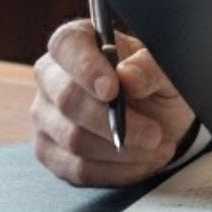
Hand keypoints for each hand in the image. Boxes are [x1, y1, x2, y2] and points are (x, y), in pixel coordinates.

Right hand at [31, 17, 197, 186]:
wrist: (159, 119)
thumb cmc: (155, 84)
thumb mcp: (166, 70)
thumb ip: (150, 68)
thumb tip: (128, 76)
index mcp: (77, 42)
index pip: (67, 46)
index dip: (87, 68)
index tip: (113, 89)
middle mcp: (52, 77)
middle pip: (67, 99)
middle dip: (112, 120)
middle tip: (153, 133)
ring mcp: (46, 116)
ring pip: (73, 139)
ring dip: (121, 150)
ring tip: (158, 146)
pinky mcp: (50, 152)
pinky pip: (77, 168)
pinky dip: (116, 170)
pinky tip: (142, 162)